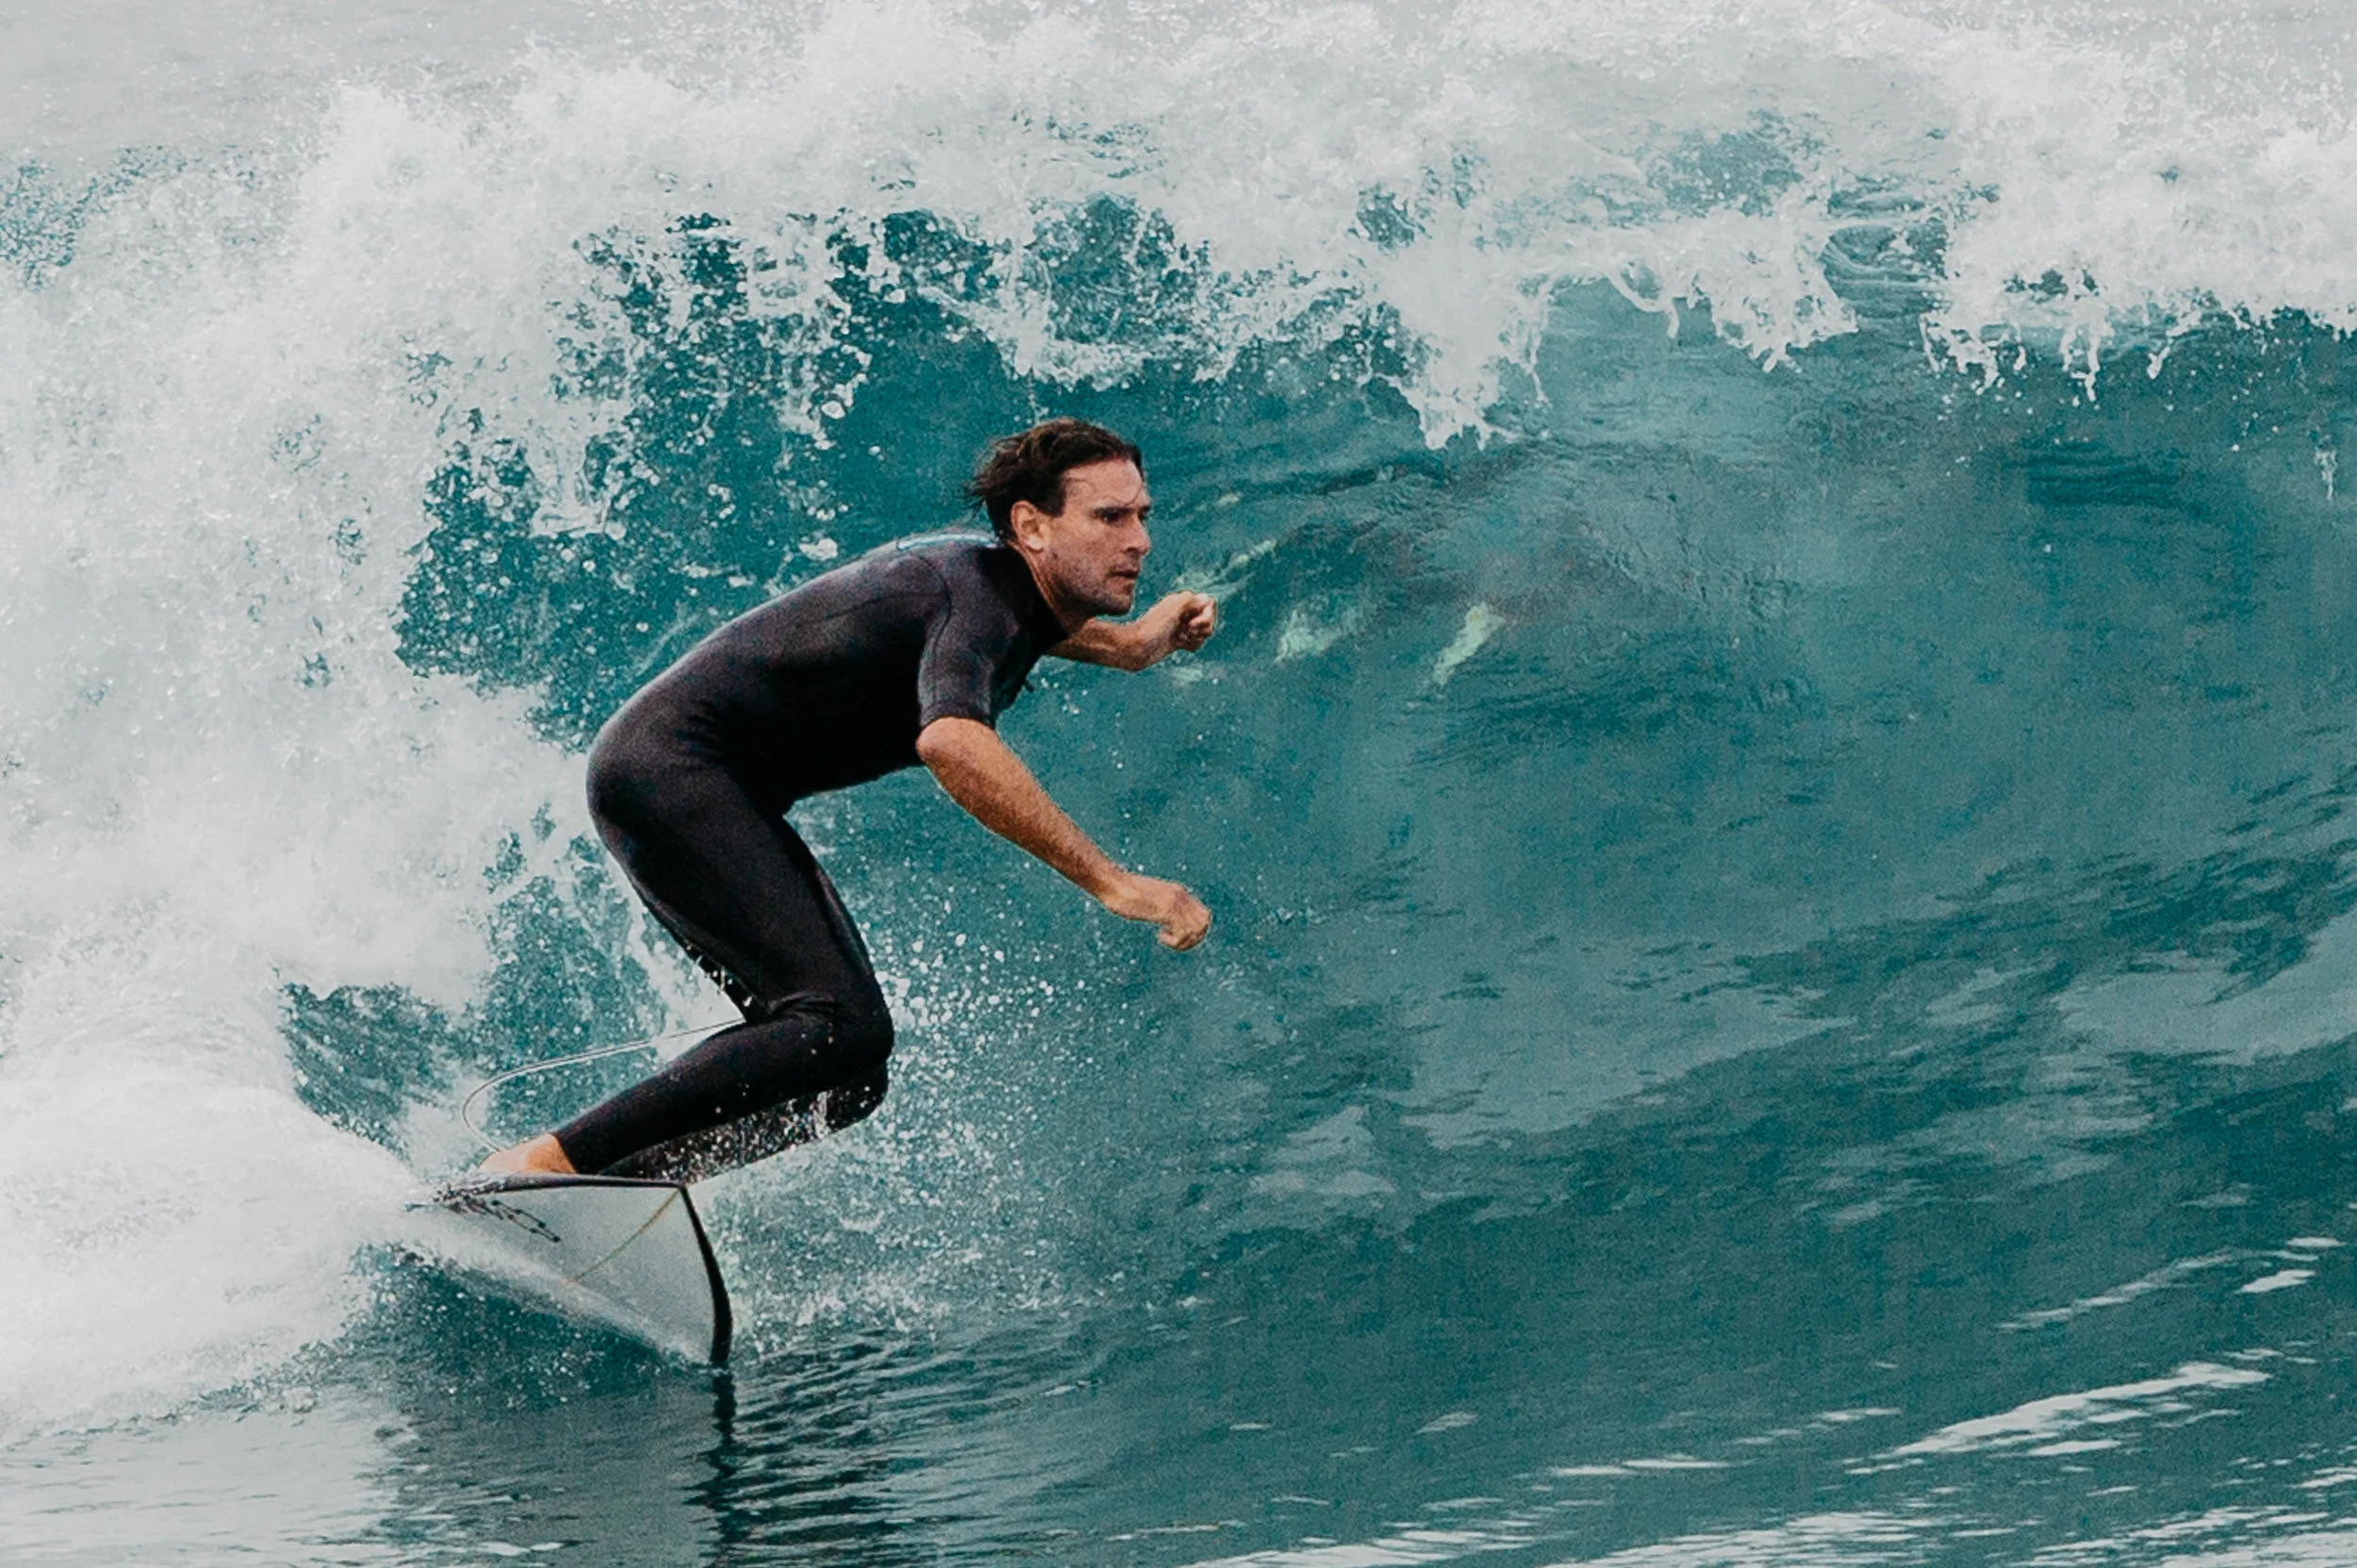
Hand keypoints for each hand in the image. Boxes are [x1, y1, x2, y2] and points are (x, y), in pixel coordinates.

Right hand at [1096, 871, 1212, 949]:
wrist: (1111, 882)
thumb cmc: (1122, 892)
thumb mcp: (1148, 897)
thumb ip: (1159, 903)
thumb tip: (1161, 913)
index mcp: (1178, 892)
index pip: (1203, 914)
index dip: (1195, 930)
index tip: (1176, 933)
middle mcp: (1180, 895)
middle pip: (1204, 922)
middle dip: (1192, 938)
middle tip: (1173, 941)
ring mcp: (1173, 902)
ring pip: (1196, 929)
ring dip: (1183, 941)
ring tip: (1165, 938)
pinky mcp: (1164, 910)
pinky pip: (1182, 932)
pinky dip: (1174, 941)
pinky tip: (1159, 936)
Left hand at [1135, 591, 1217, 666]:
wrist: (1134, 648)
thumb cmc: (1151, 629)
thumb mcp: (1172, 610)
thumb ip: (1189, 600)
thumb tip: (1206, 601)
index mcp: (1181, 600)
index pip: (1209, 603)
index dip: (1206, 616)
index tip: (1192, 623)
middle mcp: (1182, 611)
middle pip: (1209, 618)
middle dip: (1203, 628)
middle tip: (1186, 632)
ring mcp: (1180, 625)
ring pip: (1204, 631)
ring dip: (1198, 638)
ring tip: (1181, 639)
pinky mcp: (1177, 640)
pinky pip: (1196, 642)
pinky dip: (1193, 645)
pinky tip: (1180, 646)